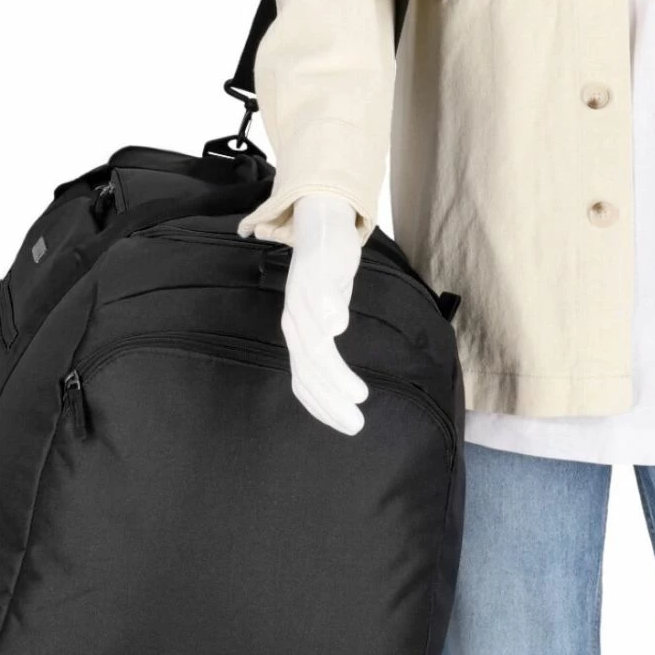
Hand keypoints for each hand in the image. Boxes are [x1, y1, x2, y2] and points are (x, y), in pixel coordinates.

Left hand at [280, 194, 368, 434]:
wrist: (320, 227)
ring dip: (334, 371)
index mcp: (298, 334)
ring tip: (359, 393)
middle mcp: (295, 319)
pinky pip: (320, 294)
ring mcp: (303, 296)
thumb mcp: (327, 316)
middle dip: (332, 399)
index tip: (345, 427)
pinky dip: (328, 311)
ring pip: (315, 341)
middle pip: (309, 368)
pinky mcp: (316, 271)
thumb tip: (336, 384)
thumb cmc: (326, 278)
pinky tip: (340, 326)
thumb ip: (327, 345)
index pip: (304, 381)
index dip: (322, 407)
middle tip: (356, 423)